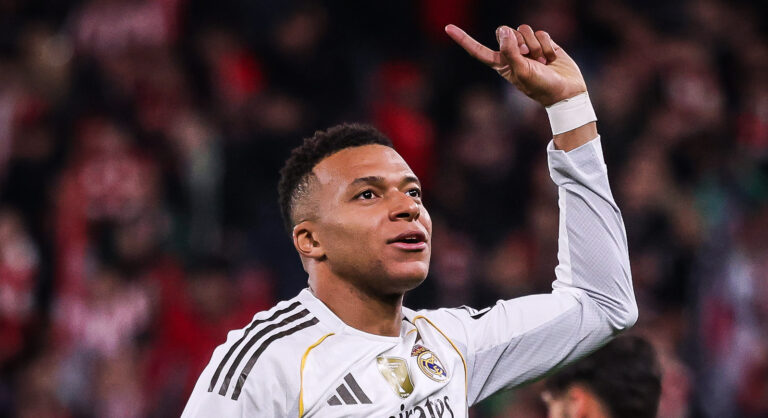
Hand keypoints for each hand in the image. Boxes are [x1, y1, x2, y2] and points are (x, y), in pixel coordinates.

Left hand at [445, 24, 586, 106]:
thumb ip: (510, 51)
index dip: (463, 39)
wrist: (566, 91)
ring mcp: (528, 47)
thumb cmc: (541, 87)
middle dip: (517, 40)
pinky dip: (547, 44)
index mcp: (501, 64)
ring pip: (525, 30)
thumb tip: (504, 31)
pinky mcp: (544, 43)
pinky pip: (541, 32)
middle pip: (505, 31)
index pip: (478, 50)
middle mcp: (512, 54)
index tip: (447, 28)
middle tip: (527, 56)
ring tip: (542, 60)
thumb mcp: (521, 71)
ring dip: (534, 44)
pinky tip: (551, 58)